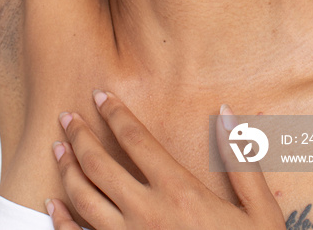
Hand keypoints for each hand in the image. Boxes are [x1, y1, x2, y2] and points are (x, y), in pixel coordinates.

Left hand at [45, 91, 285, 228]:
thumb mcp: (260, 211)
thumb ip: (241, 159)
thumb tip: (225, 111)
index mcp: (179, 191)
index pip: (135, 139)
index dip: (114, 112)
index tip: (100, 95)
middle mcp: (147, 213)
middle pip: (98, 164)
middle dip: (79, 135)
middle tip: (66, 117)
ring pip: (83, 198)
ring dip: (66, 169)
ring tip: (57, 148)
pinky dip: (61, 220)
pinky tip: (52, 204)